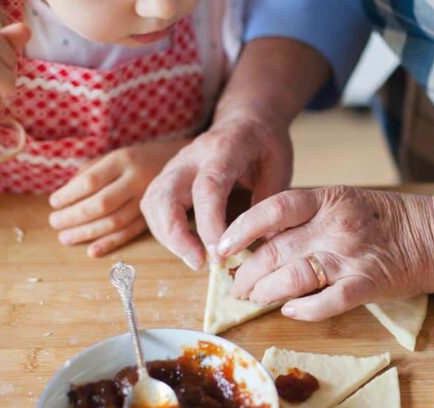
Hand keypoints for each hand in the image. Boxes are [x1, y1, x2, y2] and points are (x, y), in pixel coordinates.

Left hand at [48, 138, 190, 256]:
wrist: (179, 163)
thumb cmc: (137, 161)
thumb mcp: (115, 157)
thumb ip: (90, 172)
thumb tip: (65, 197)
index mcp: (123, 160)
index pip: (90, 181)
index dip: (69, 195)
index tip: (54, 203)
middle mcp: (137, 180)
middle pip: (101, 203)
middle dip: (74, 217)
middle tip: (54, 223)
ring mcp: (147, 200)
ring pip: (115, 221)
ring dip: (87, 233)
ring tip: (66, 238)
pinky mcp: (154, 216)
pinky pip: (131, 233)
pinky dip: (111, 243)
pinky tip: (93, 251)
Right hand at [140, 110, 292, 269]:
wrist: (245, 119)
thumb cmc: (265, 144)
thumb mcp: (280, 166)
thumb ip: (270, 202)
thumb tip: (264, 242)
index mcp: (224, 149)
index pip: (208, 187)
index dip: (210, 223)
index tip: (219, 253)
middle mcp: (190, 156)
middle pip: (165, 195)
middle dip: (176, 235)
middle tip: (200, 263)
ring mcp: (174, 166)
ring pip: (152, 203)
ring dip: (167, 237)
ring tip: (196, 260)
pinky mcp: (167, 178)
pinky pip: (153, 207)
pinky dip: (164, 232)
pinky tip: (187, 247)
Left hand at [215, 186, 433, 320]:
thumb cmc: (385, 220)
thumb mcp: (344, 202)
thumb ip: (307, 216)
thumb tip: (262, 239)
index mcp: (328, 199)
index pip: (273, 209)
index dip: (241, 229)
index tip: (223, 248)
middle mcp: (336, 225)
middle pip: (276, 249)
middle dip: (248, 272)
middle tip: (235, 286)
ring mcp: (352, 256)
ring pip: (295, 276)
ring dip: (267, 292)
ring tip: (254, 299)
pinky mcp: (368, 283)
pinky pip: (329, 300)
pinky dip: (306, 309)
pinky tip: (290, 311)